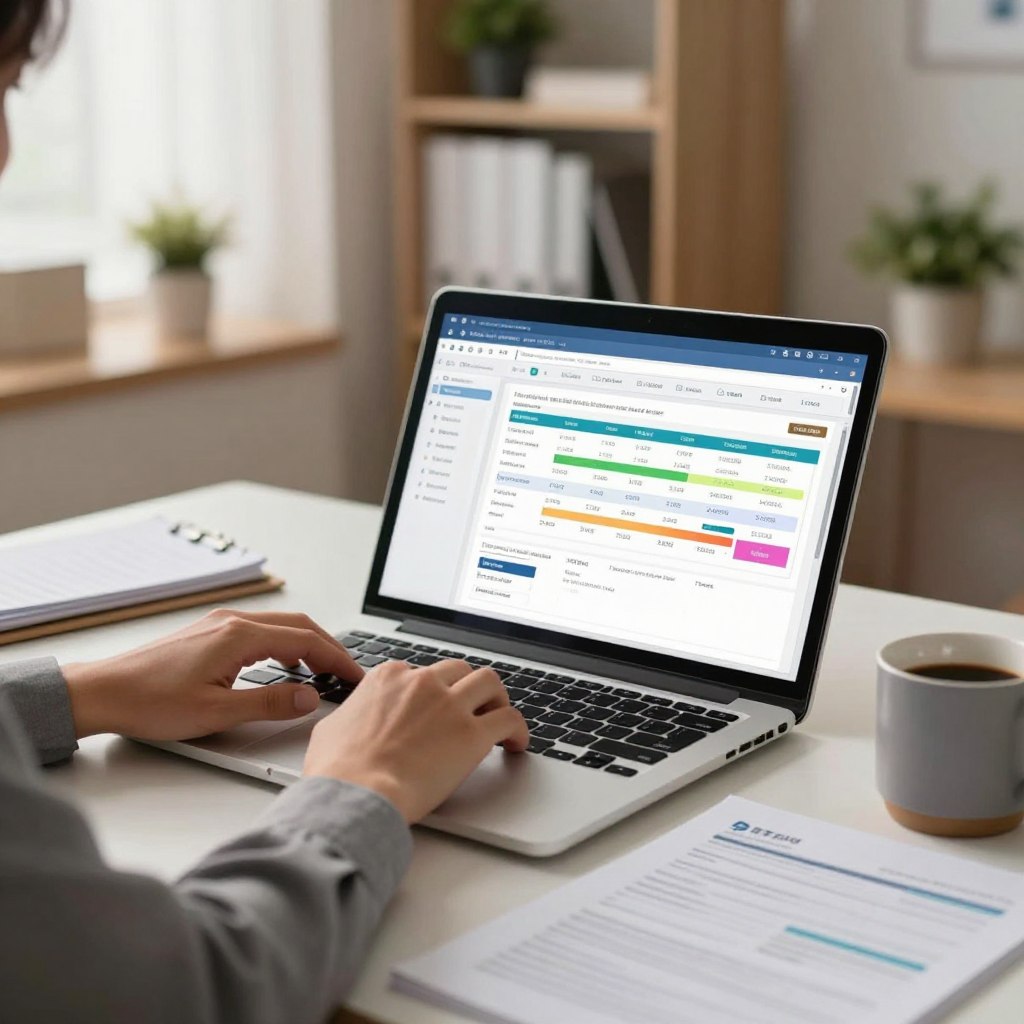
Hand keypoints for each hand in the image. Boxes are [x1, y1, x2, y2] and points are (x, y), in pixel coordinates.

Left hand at [62, 609, 362, 740]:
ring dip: (307, 645)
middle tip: (347, 673)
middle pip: (299, 626)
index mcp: (240, 636)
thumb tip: (310, 697)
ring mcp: (220, 623)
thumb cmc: (151, 702)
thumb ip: (270, 703)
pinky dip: (284, 644)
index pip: (306, 640)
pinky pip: (261, 631)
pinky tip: (284, 665)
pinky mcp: (210, 632)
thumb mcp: (217, 712)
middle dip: (328, 648)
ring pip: (280, 626)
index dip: (337, 659)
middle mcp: (232, 621)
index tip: (355, 676)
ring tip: (322, 672)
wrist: (104, 691)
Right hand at [303, 659, 528, 823]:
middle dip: (467, 688)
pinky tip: (516, 744)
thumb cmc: (339, 770)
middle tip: (472, 709)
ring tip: (498, 719)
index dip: (434, 690)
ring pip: (490, 683)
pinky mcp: (472, 735)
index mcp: (390, 678)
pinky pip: (509, 719)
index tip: (438, 706)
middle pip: (460, 670)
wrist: (355, 793)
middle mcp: (423, 683)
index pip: (423, 672)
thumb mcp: (333, 727)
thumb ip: (352, 715)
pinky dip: (518, 729)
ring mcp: (450, 706)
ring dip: (496, 699)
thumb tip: (350, 722)